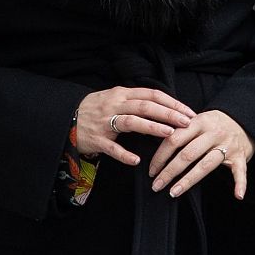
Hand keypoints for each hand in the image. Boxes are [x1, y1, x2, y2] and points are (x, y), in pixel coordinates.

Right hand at [74, 87, 194, 165]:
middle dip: (168, 114)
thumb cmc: (96, 109)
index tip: (188, 111)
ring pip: (132, 122)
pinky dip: (124, 154)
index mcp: (122, 94)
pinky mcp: (96, 139)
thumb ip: (136, 100)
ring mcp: (105, 122)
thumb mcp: (115, 98)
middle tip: (186, 122)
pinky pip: (112, 148)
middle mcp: (115, 105)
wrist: (66, 119)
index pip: (152, 95)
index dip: (172, 102)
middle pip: (146, 107)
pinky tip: (136, 160)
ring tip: (170, 134)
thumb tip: (165, 104)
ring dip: (152, 128)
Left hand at [149, 109, 254, 198]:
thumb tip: (154, 144)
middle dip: (169, 172)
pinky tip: (237, 195)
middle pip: (187, 154)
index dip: (160, 156)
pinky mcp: (241, 156)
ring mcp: (228, 145)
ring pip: (206, 165)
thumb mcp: (198, 119)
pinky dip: (240, 183)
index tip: (151, 170)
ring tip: (174, 192)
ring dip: (188, 180)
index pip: (175, 139)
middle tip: (156, 185)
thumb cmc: (216, 123)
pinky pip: (240, 171)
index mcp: (199, 122)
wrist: (244, 118)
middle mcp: (213, 133)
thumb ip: (181, 130)